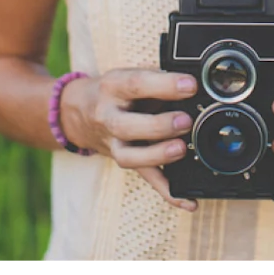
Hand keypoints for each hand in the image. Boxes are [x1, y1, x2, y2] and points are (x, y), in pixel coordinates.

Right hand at [61, 69, 200, 211]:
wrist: (79, 110)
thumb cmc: (114, 91)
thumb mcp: (128, 74)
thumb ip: (156, 78)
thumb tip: (194, 86)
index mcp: (112, 87)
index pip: (135, 84)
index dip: (163, 85)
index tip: (189, 85)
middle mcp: (108, 116)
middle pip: (126, 126)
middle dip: (158, 126)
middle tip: (185, 121)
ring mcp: (114, 143)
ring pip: (129, 157)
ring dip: (157, 156)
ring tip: (181, 149)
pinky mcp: (124, 161)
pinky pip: (146, 179)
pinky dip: (169, 192)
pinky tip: (189, 200)